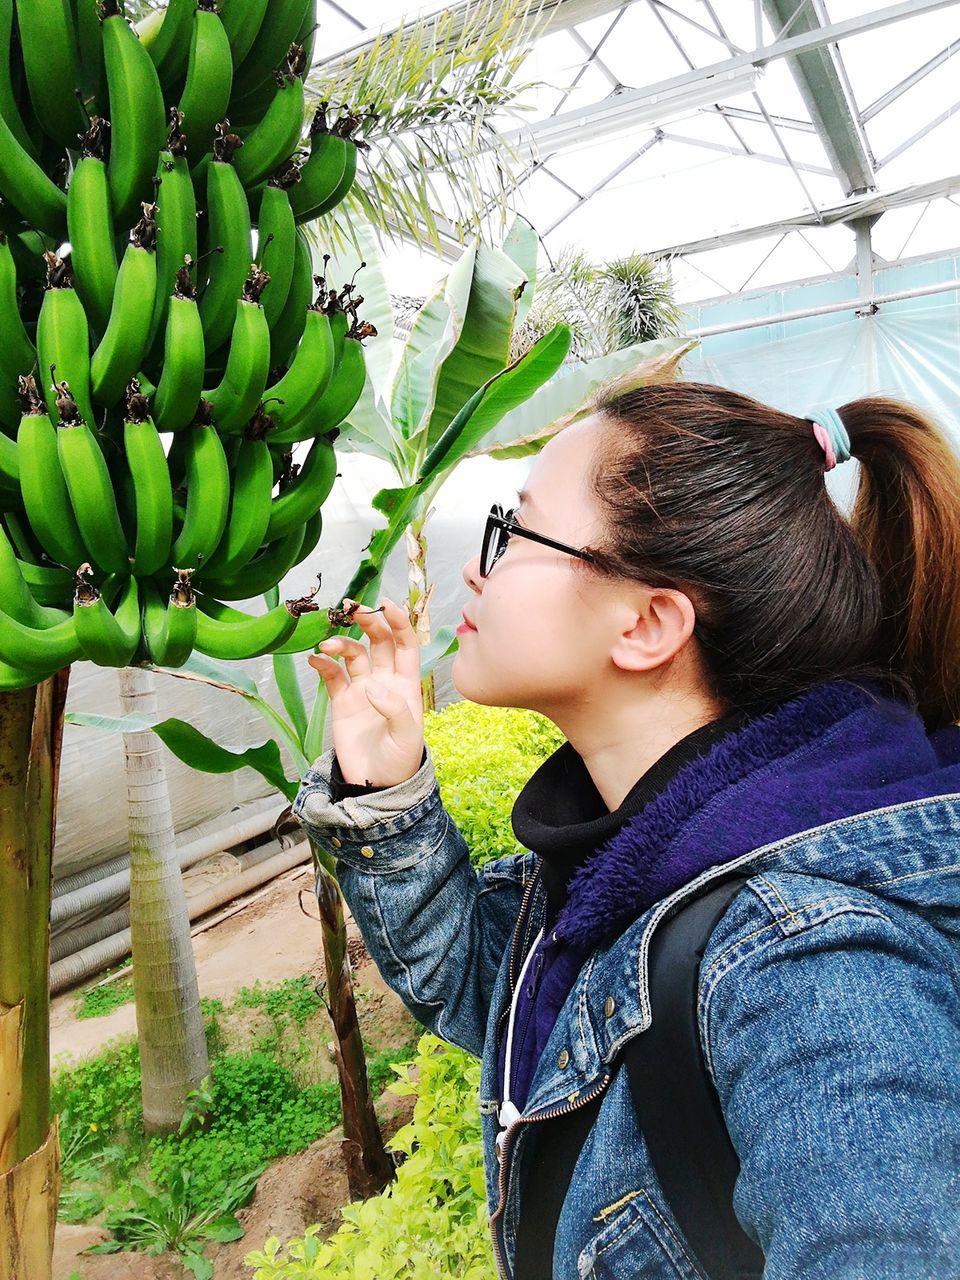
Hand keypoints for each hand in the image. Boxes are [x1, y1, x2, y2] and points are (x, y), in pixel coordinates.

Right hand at [307, 597, 424, 788]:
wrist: (376, 785)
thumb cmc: (399, 761)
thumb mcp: (406, 738)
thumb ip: (394, 710)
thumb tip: (372, 686)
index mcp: (406, 684)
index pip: (405, 644)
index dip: (398, 622)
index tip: (385, 605)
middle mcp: (384, 681)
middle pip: (378, 642)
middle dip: (367, 622)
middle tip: (352, 609)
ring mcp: (362, 689)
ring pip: (352, 655)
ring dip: (341, 643)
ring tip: (328, 645)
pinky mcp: (341, 701)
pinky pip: (332, 675)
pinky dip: (323, 663)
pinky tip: (315, 659)